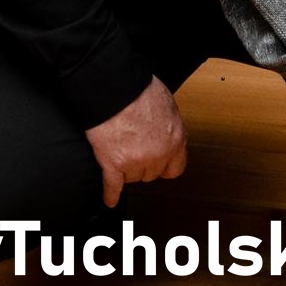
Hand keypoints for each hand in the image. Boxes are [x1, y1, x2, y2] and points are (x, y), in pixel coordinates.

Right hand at [84, 77, 186, 207]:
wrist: (113, 86)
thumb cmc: (138, 88)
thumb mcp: (167, 105)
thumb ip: (169, 127)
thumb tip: (165, 134)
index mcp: (175, 139)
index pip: (175, 169)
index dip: (164, 165)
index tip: (158, 164)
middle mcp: (158, 154)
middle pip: (151, 174)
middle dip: (143, 164)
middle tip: (134, 149)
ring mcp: (135, 161)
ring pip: (133, 178)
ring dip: (126, 169)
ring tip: (120, 151)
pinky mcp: (112, 163)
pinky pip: (112, 186)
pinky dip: (110, 193)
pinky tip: (110, 199)